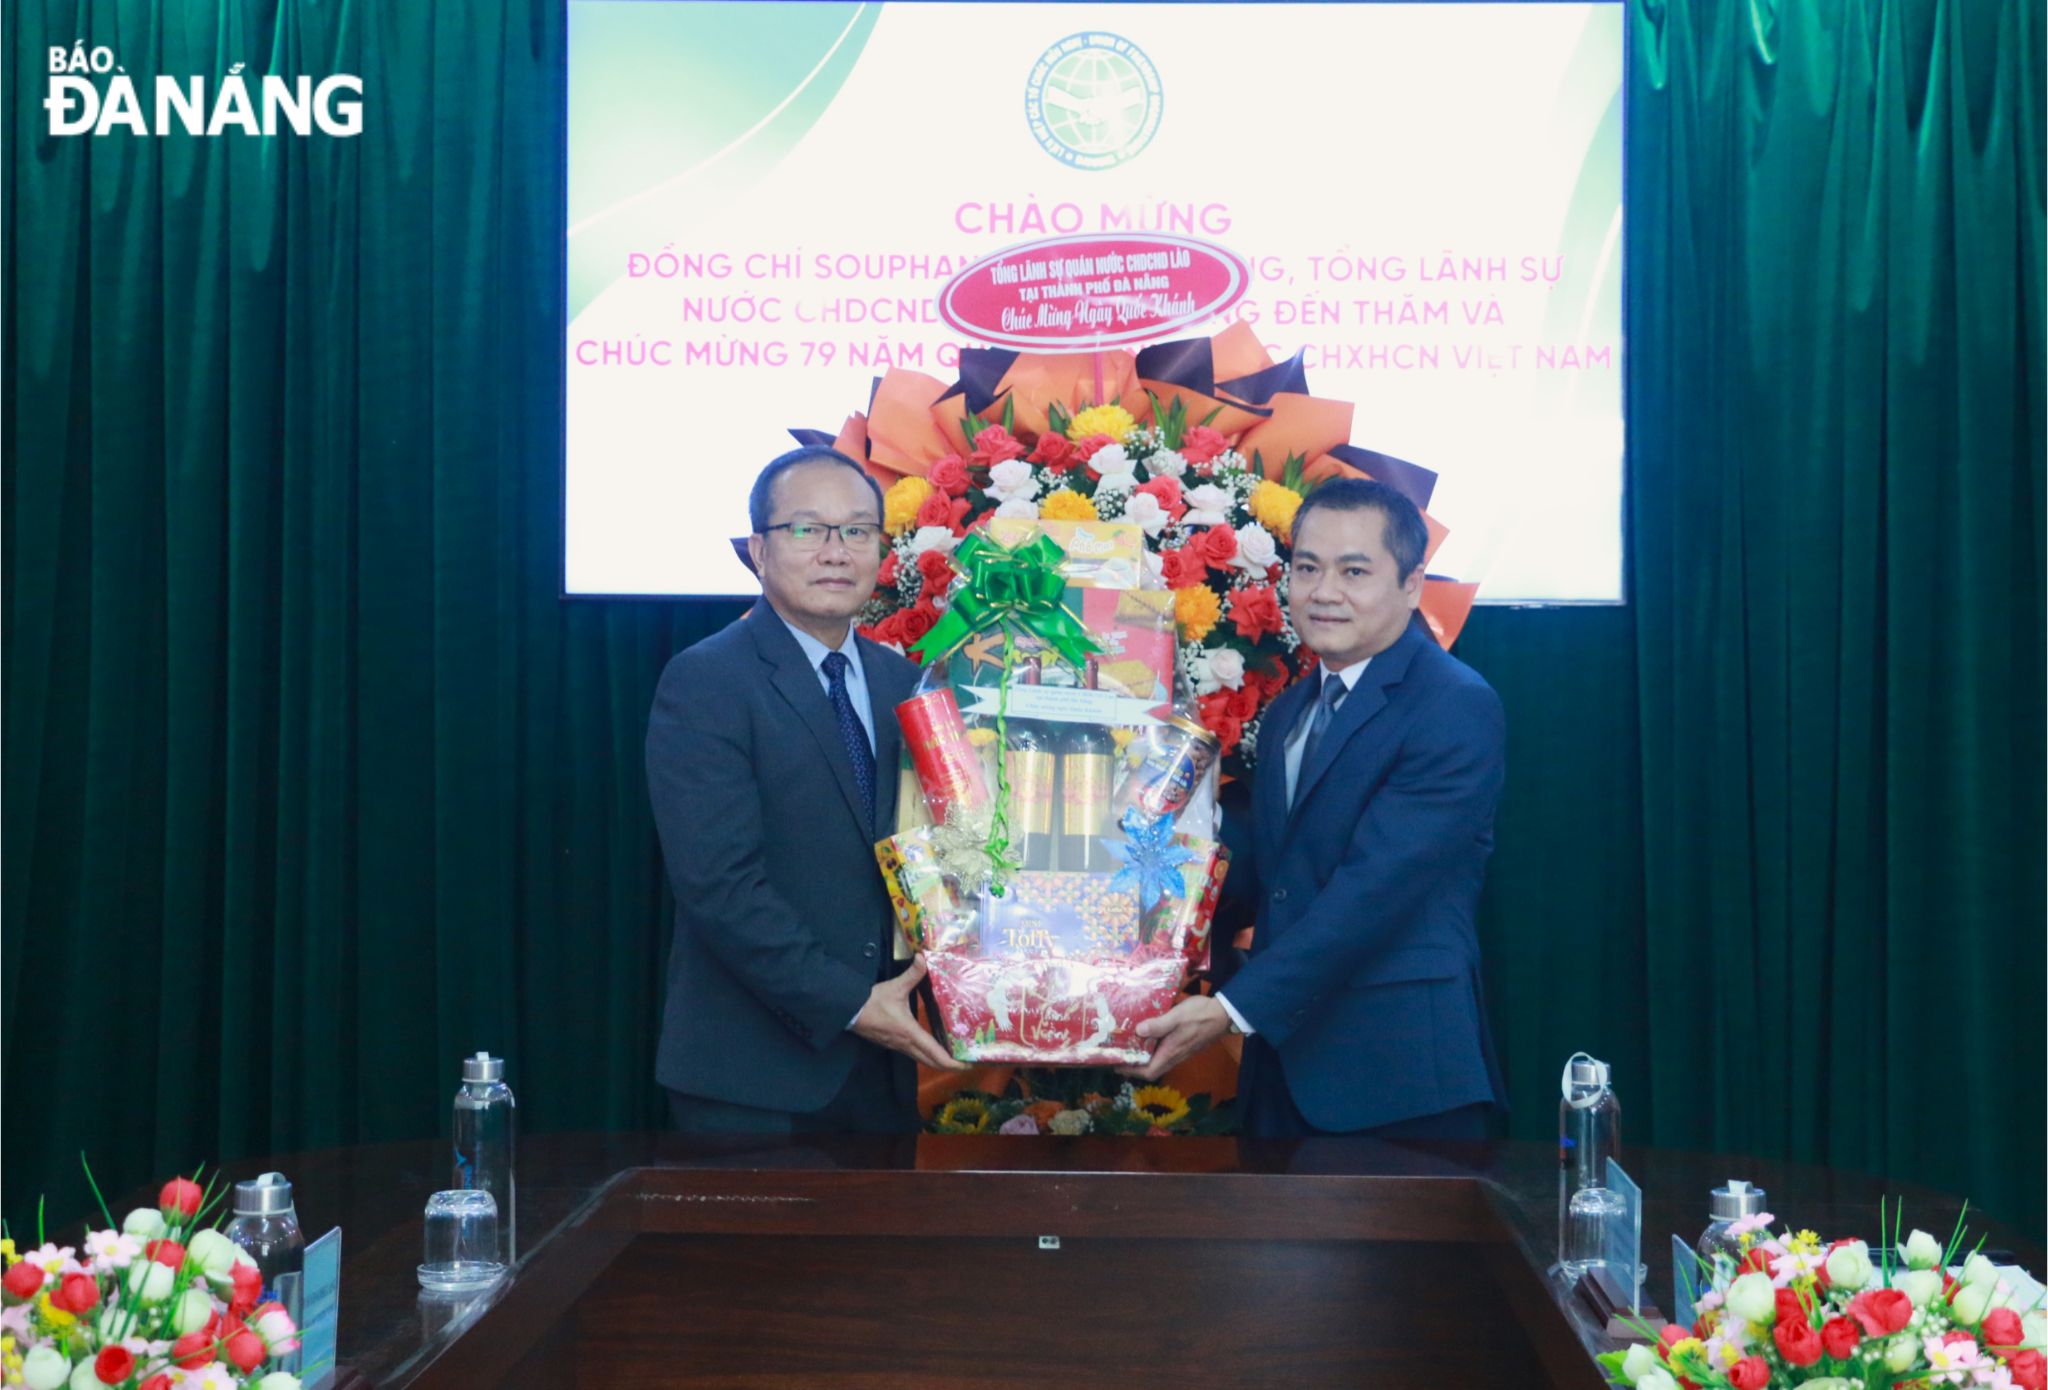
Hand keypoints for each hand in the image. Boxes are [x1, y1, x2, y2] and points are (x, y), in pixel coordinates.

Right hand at [852, 955, 968, 1070]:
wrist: (848, 1011)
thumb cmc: (872, 1002)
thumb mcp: (895, 987)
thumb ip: (912, 974)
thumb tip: (924, 958)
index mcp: (910, 1034)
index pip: (936, 1055)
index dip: (954, 1063)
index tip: (969, 1065)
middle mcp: (906, 1045)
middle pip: (932, 1063)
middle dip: (951, 1065)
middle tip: (968, 1061)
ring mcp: (898, 1047)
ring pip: (923, 1059)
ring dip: (939, 1060)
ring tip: (955, 1054)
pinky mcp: (893, 1044)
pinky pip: (914, 1054)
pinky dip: (927, 1054)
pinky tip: (934, 1045)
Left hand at [1120, 995, 1232, 1082]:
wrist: (1224, 1014)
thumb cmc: (1200, 1015)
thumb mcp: (1177, 1016)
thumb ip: (1158, 1025)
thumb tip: (1138, 1031)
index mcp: (1170, 1052)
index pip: (1148, 1072)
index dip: (1131, 1071)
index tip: (1116, 1065)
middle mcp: (1175, 1056)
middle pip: (1151, 1069)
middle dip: (1134, 1066)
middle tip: (1119, 1056)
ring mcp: (1181, 1051)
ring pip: (1158, 1062)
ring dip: (1143, 1058)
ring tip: (1129, 1047)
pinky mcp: (1184, 1045)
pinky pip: (1164, 1053)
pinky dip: (1153, 1050)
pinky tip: (1148, 1037)